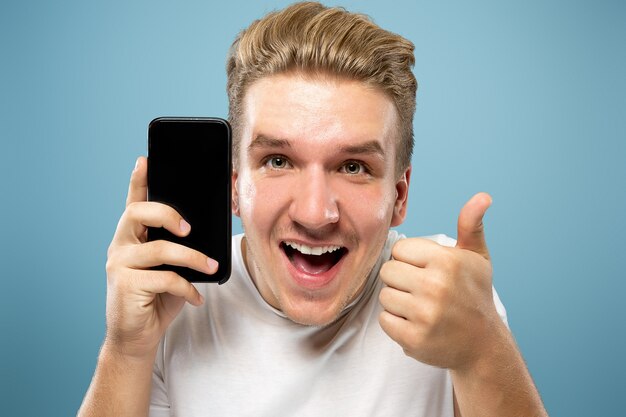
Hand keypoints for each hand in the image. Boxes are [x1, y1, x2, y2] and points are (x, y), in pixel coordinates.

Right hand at [103, 156, 217, 358]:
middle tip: (190, 228)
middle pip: (138, 213)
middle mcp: (120, 245)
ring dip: (192, 258)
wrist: (138, 337)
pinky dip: (187, 288)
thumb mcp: (172, 268)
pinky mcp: (125, 286)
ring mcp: (119, 265)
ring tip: (210, 266)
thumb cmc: (157, 298)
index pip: (133, 201)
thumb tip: (207, 231)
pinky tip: (197, 296)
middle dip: (167, 214)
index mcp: (132, 237)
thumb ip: (180, 248)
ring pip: (160, 249)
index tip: (145, 159)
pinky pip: (165, 279)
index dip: (138, 180)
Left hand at [378, 192, 502, 369]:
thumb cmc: (475, 295)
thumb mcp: (476, 258)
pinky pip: (384, 321)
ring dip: (398, 302)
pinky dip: (396, 323)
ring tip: (421, 307)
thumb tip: (483, 196)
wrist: (483, 345)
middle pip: (387, 272)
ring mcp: (425, 314)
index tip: (426, 271)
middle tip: (422, 290)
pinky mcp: (414, 339)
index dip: (410, 260)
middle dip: (401, 280)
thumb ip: (470, 225)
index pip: (399, 250)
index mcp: (446, 261)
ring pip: (385, 296)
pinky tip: (416, 323)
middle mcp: (435, 286)